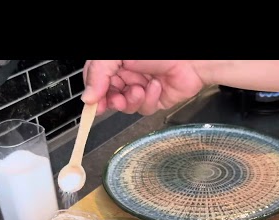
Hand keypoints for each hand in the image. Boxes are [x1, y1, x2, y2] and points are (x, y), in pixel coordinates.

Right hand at [81, 60, 206, 115]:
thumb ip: (99, 74)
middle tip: (117, 100)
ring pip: (125, 106)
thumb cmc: (160, 51)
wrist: (190, 59)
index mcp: (115, 63)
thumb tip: (87, 98)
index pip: (96, 81)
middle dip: (112, 100)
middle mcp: (127, 75)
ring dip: (131, 100)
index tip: (92, 103)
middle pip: (109, 97)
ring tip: (139, 90)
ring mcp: (140, 88)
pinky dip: (148, 99)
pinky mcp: (155, 100)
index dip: (93, 93)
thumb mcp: (118, 56)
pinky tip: (155, 87)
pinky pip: (144, 109)